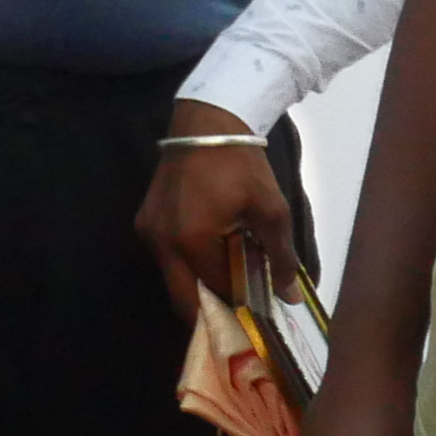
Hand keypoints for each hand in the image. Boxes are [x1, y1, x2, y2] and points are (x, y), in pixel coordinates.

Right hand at [136, 102, 288, 319]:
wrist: (206, 125)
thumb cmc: (241, 166)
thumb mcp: (271, 211)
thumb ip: (281, 257)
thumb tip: (290, 297)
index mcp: (191, 242)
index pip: (215, 290)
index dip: (239, 304)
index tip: (260, 311)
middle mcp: (161, 243)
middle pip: (183, 298)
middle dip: (211, 310)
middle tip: (240, 310)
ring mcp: (148, 232)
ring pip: (174, 278)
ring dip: (200, 285)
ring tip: (231, 278)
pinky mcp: (145, 221)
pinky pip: (168, 258)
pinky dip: (189, 265)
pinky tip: (213, 254)